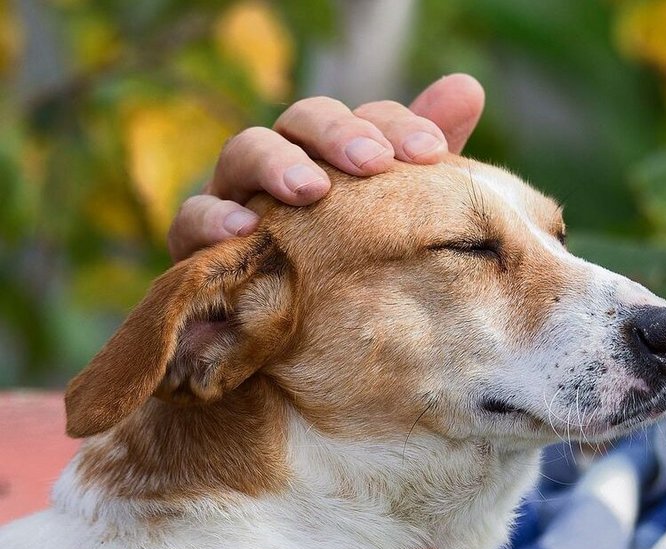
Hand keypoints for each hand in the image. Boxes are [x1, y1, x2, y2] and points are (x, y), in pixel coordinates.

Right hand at [167, 73, 485, 261]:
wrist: (295, 338)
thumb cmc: (353, 265)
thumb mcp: (397, 210)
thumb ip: (424, 153)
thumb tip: (467, 87)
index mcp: (334, 153)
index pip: (362, 119)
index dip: (395, 125)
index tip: (432, 150)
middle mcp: (284, 163)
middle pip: (302, 120)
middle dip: (337, 134)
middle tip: (371, 162)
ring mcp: (237, 196)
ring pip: (244, 153)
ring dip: (276, 164)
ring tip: (309, 189)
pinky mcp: (197, 243)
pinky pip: (192, 219)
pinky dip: (211, 219)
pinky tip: (243, 229)